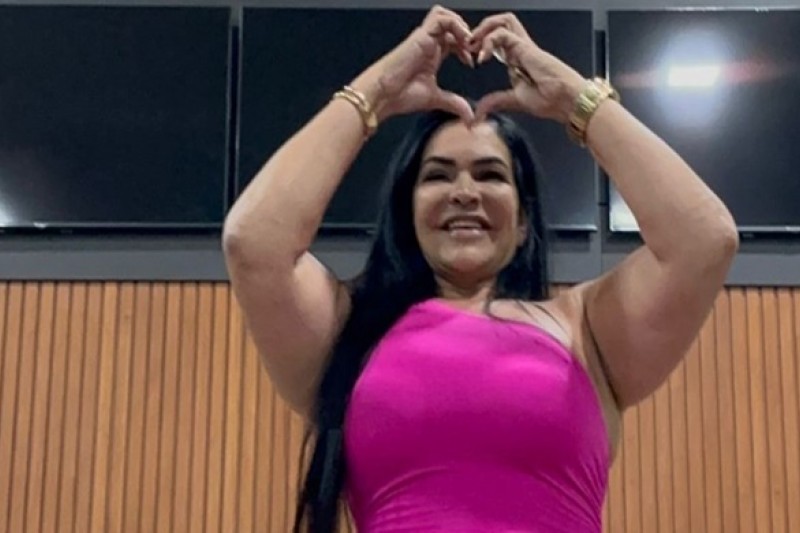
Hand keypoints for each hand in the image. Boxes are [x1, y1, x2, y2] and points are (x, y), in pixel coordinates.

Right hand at [351, 5, 474, 123]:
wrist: (383, 94)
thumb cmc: (401, 95)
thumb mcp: (435, 99)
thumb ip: (453, 103)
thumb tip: (469, 116)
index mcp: (432, 55)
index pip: (453, 40)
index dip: (466, 47)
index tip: (471, 63)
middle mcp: (428, 43)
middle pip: (452, 25)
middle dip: (467, 35)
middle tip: (473, 51)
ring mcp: (424, 37)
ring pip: (446, 16)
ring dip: (461, 26)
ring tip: (467, 43)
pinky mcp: (421, 35)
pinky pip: (441, 19)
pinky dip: (456, 26)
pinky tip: (462, 42)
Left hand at [469, 13, 587, 123]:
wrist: (566, 101)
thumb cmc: (550, 100)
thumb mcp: (514, 101)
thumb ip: (496, 102)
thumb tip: (478, 114)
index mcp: (516, 59)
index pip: (496, 40)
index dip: (480, 44)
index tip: (469, 57)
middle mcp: (520, 49)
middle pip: (500, 24)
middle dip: (480, 30)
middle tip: (468, 46)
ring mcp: (523, 46)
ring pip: (503, 21)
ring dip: (484, 28)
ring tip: (473, 45)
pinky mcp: (526, 47)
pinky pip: (503, 34)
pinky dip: (489, 41)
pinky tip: (483, 57)